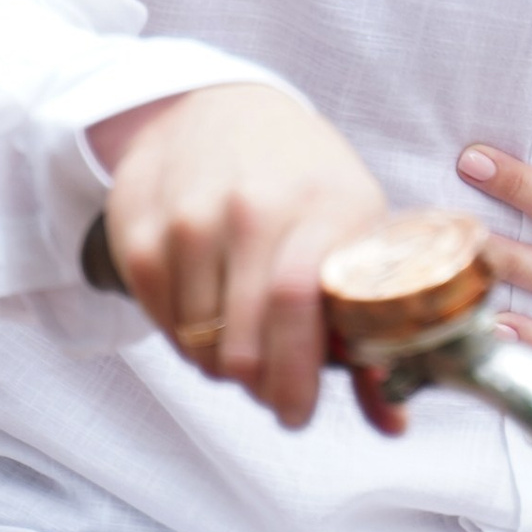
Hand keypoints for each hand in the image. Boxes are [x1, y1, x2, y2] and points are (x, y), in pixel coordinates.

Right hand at [97, 81, 386, 430]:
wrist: (218, 106)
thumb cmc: (302, 179)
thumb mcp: (355, 227)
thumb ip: (372, 328)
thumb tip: (393, 425)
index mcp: (325, 203)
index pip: (298, 300)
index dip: (295, 373)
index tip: (296, 413)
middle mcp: (252, 204)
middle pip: (244, 336)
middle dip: (260, 384)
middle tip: (271, 392)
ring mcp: (188, 215)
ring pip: (198, 340)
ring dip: (220, 365)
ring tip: (242, 345)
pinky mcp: (138, 228)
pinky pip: (159, 320)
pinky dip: (184, 339)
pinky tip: (206, 317)